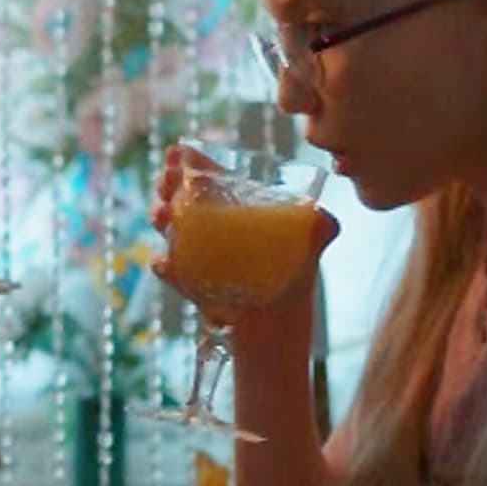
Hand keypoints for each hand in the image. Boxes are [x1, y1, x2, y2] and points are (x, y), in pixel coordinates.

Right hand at [150, 143, 339, 349]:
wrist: (279, 335)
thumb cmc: (290, 287)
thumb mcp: (308, 252)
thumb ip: (319, 229)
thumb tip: (324, 219)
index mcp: (234, 214)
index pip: (209, 181)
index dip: (191, 165)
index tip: (179, 150)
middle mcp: (211, 232)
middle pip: (181, 199)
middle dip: (168, 185)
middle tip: (167, 180)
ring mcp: (199, 259)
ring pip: (170, 231)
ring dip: (161, 218)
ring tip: (162, 213)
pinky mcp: (195, 288)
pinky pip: (175, 275)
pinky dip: (168, 269)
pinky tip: (164, 262)